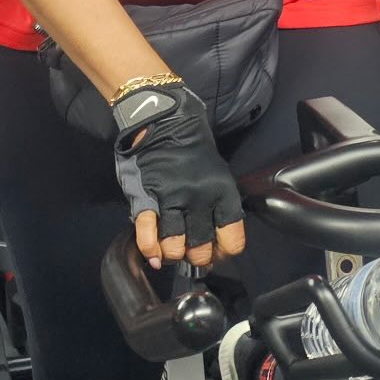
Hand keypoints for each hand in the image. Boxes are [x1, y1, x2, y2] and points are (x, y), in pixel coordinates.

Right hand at [112, 81, 245, 270]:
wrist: (165, 122)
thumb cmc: (193, 152)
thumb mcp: (218, 175)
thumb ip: (218, 206)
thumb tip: (216, 241)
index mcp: (223, 193)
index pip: (232, 240)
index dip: (224, 253)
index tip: (216, 253)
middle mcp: (200, 199)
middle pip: (201, 248)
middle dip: (196, 257)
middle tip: (191, 252)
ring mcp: (172, 199)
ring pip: (175, 246)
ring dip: (174, 254)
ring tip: (172, 250)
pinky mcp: (146, 197)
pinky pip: (148, 233)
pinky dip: (150, 249)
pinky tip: (155, 256)